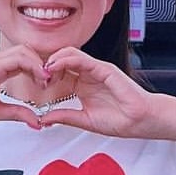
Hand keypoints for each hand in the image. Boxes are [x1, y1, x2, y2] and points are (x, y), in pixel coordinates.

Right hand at [0, 45, 57, 130]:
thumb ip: (18, 113)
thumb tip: (37, 121)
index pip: (24, 60)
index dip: (38, 69)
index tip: (46, 85)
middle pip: (26, 51)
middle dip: (41, 64)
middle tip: (49, 82)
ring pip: (24, 51)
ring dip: (38, 64)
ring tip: (45, 81)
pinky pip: (17, 59)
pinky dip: (32, 66)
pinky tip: (38, 79)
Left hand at [30, 46, 158, 138]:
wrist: (141, 121)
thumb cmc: (120, 120)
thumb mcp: (84, 120)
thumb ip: (64, 116)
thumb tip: (43, 119)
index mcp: (82, 84)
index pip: (59, 72)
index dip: (44, 75)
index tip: (34, 85)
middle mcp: (88, 74)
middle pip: (61, 59)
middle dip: (45, 64)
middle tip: (36, 77)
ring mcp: (96, 69)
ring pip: (69, 53)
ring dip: (53, 60)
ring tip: (43, 71)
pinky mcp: (104, 68)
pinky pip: (82, 58)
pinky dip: (65, 60)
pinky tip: (54, 68)